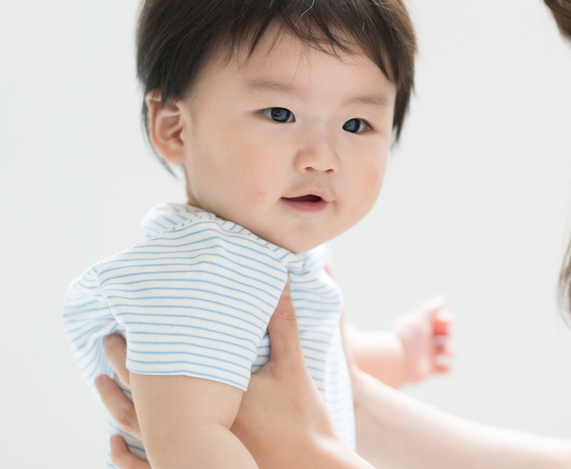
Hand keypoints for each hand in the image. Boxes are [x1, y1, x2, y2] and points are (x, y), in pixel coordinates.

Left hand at [99, 282, 362, 468]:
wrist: (308, 467)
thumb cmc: (301, 419)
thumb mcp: (291, 366)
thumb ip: (283, 323)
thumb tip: (284, 282)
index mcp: (205, 392)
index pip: (156, 361)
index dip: (135, 341)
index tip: (122, 321)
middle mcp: (185, 424)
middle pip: (136, 391)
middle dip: (117, 366)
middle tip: (105, 343)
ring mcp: (183, 452)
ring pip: (133, 427)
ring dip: (114, 404)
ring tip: (101, 386)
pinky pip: (141, 465)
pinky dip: (122, 455)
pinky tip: (112, 445)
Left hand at [391, 295, 453, 383]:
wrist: (397, 362)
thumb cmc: (408, 337)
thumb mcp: (419, 318)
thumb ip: (431, 308)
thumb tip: (442, 299)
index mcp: (422, 327)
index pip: (438, 320)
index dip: (446, 319)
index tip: (447, 322)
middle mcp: (425, 340)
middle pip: (444, 334)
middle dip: (449, 333)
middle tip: (447, 334)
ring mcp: (427, 355)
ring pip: (446, 351)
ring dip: (451, 350)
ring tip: (447, 351)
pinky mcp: (428, 370)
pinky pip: (443, 369)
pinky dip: (448, 368)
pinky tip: (446, 366)